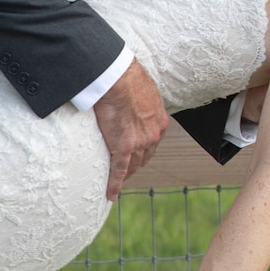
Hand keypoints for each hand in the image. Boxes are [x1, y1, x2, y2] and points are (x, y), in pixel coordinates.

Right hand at [92, 59, 168, 200]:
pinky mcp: (124, 147)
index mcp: (159, 120)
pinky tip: (111, 194)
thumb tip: (130, 97)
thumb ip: (140, 99)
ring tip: (115, 181)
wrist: (118, 78)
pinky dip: (115, 184)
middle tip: (125, 171)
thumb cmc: (126, 76)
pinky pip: (119, 171)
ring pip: (133, 166)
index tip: (136, 155)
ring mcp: (140, 142)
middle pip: (145, 157)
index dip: (144, 150)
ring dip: (126, 175)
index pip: (152, 142)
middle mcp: (153, 134)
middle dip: (136, 165)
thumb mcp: (141, 88)